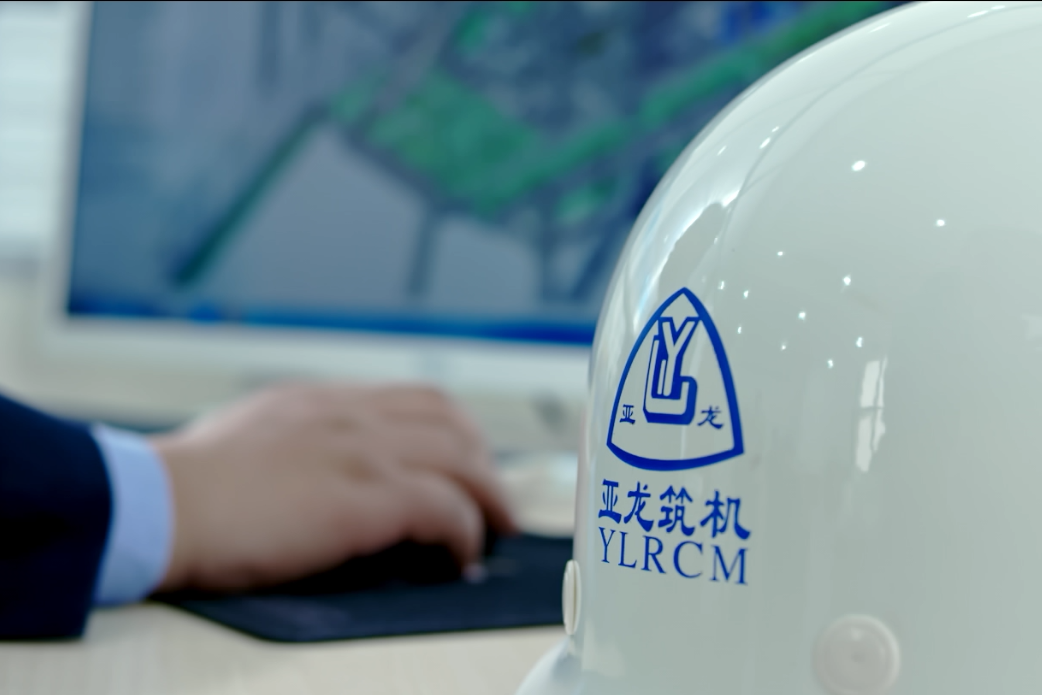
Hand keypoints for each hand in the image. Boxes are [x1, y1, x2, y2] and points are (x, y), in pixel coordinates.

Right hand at [150, 383, 515, 592]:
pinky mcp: (366, 496)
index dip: (457, 430)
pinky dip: (465, 534)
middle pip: (453, 423)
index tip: (468, 457)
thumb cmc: (190, 484)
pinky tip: (460, 557)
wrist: (157, 503)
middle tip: (494, 498)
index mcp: (326, 400)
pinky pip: (447, 509)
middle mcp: (354, 414)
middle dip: (484, 461)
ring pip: (463, 461)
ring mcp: (363, 451)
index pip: (418, 399)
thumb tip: (325, 471)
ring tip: (495, 530)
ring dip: (489, 499)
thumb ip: (300, 438)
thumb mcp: (252, 434)